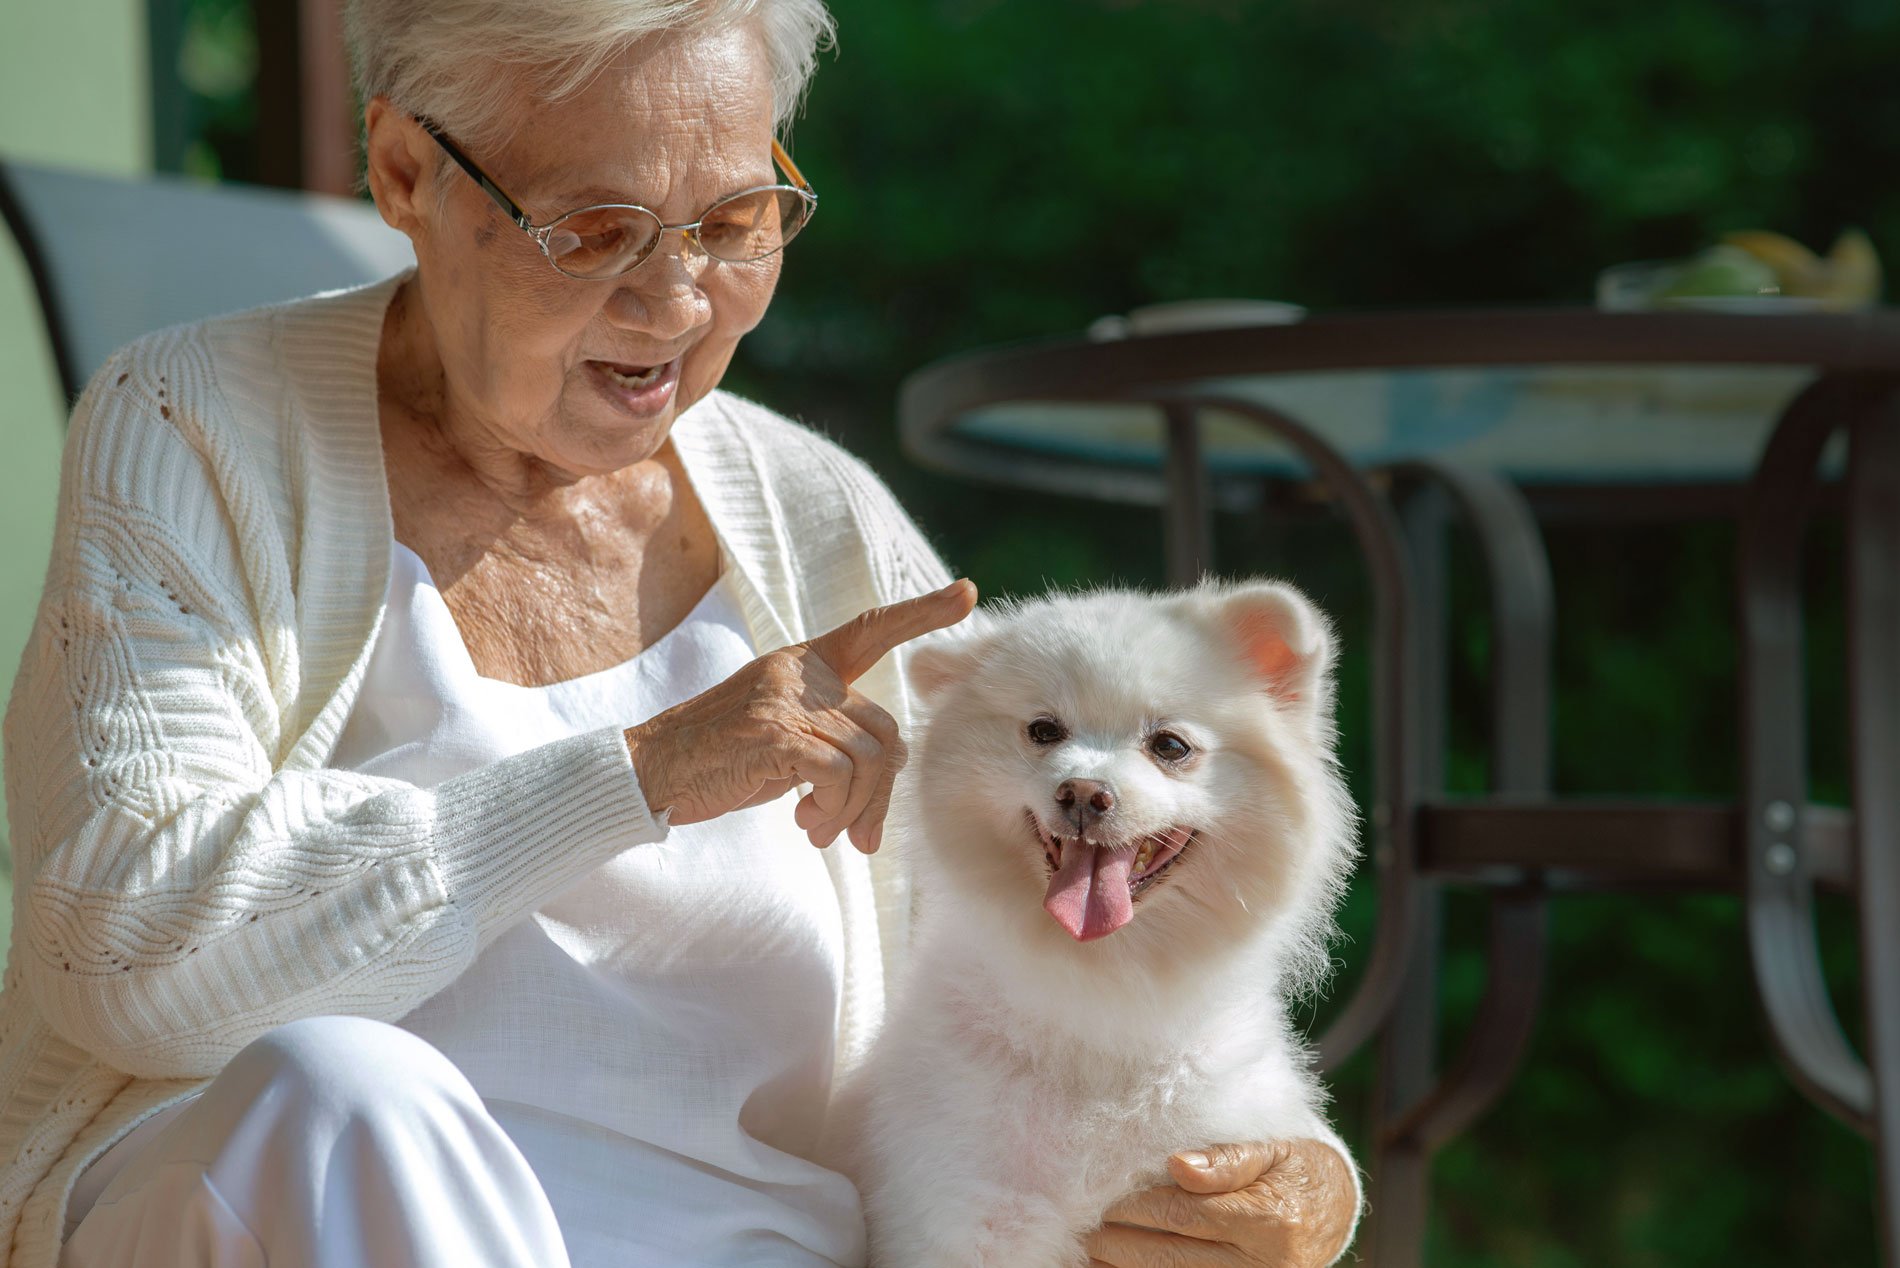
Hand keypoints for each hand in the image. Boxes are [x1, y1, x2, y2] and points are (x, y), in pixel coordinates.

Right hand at [625, 578, 977, 851]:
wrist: (651, 770)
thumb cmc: (721, 758)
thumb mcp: (783, 733)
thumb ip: (834, 735)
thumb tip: (891, 769)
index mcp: (804, 662)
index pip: (870, 629)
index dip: (922, 612)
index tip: (969, 593)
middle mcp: (799, 671)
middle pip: (886, 731)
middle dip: (882, 795)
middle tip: (859, 837)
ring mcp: (785, 698)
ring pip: (868, 760)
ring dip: (853, 810)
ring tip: (820, 831)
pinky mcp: (773, 732)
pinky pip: (838, 774)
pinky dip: (832, 809)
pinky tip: (804, 823)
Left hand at [1084, 1139, 1357, 1267]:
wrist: (1334, 1213)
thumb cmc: (1297, 1171)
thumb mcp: (1273, 1150)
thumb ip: (1226, 1159)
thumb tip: (1176, 1165)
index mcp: (1268, 1219)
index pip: (1186, 1215)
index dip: (1139, 1208)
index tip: (1106, 1199)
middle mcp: (1262, 1263)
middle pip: (1174, 1255)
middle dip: (1123, 1243)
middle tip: (1088, 1229)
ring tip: (1093, 1254)